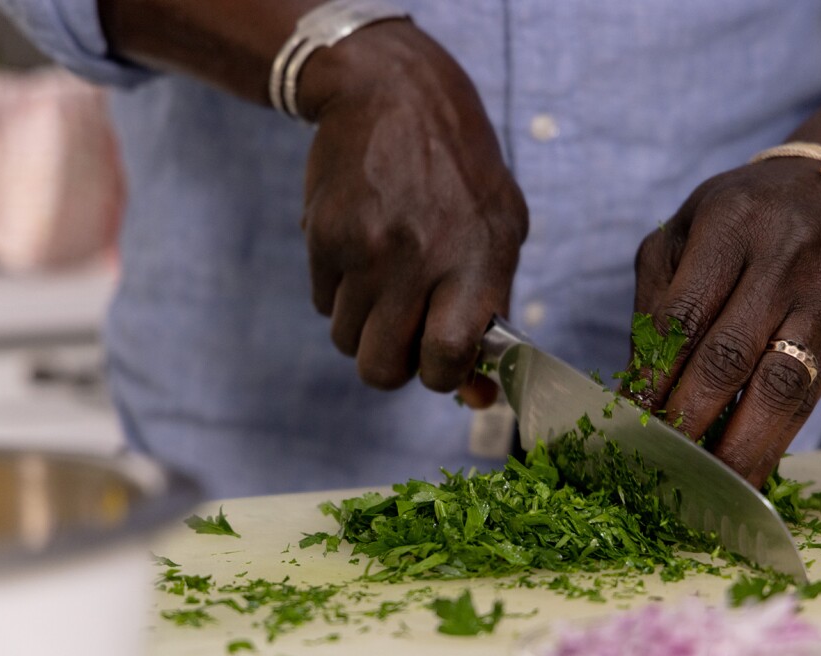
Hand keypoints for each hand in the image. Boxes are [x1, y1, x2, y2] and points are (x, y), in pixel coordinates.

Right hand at [300, 21, 526, 392]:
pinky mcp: (323, 237)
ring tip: (383, 280)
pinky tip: (359, 250)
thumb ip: (491, 312)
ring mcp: (365, 249)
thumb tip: (476, 395)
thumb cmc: (460, 174)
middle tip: (404, 334)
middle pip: (381, 368)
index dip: (443, 377)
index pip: (447, 357)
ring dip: (362, 327)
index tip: (442, 363)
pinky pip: (320, 303)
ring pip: (345, 341)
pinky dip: (337, 292)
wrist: (392, 95)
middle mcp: (419, 259)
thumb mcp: (500, 230)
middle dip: (391, 366)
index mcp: (476, 260)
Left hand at [632, 156, 820, 486]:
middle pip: (729, 357)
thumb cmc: (745, 216)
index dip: (655, 376)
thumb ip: (656, 297)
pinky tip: (748, 466)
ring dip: (739, 445)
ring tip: (707, 484)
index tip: (630, 418)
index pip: (683, 317)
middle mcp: (784, 260)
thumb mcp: (685, 230)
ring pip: (779, 388)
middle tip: (659, 462)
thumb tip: (637, 380)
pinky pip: (811, 398)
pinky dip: (776, 439)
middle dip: (689, 418)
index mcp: (730, 226)